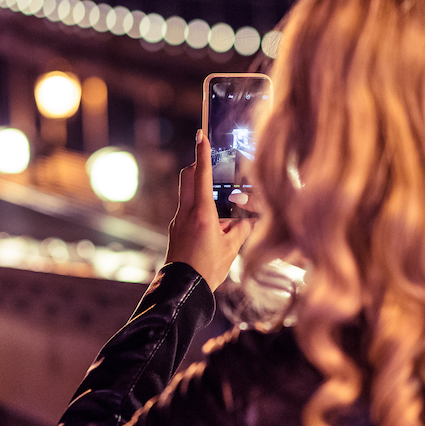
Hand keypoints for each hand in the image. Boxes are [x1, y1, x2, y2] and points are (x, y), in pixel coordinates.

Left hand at [165, 131, 254, 290]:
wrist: (182, 290)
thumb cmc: (208, 270)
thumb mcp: (231, 249)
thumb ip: (241, 229)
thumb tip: (249, 220)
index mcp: (201, 214)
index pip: (202, 176)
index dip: (202, 153)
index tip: (201, 135)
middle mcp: (185, 213)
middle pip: (187, 177)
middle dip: (197, 166)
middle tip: (209, 163)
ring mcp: (177, 221)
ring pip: (186, 193)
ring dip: (200, 189)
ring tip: (220, 206)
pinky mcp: (175, 230)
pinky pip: (187, 210)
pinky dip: (199, 208)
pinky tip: (212, 225)